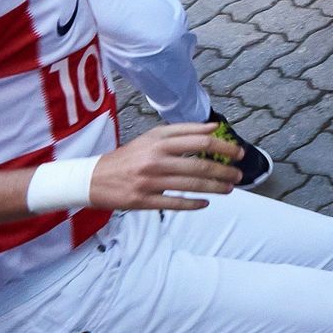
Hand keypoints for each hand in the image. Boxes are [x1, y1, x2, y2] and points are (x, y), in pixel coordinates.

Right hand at [88, 123, 241, 211]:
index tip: (238, 153)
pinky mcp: (143, 201)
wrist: (93, 178)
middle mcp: (156, 160)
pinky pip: (174, 204)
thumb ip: (183, 131)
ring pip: (190, 186)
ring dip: (214, 188)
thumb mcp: (152, 137)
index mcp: (160, 142)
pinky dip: (193, 204)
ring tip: (229, 188)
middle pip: (199, 166)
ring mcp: (149, 182)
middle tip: (239, 175)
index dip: (223, 147)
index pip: (200, 142)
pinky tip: (206, 203)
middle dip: (224, 171)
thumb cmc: (129, 156)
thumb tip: (213, 128)